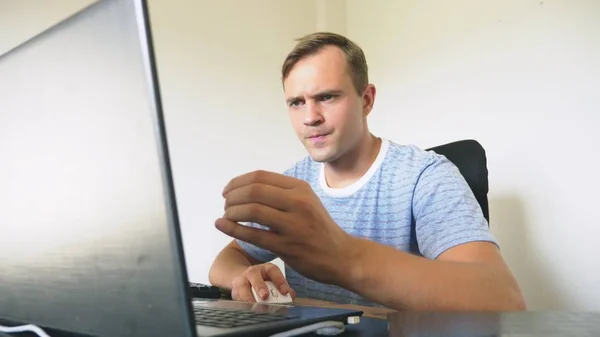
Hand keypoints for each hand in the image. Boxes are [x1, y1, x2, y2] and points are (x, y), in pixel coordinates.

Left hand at [215, 170, 356, 285]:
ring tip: (226, 215)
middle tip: (226, 204)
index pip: (260, 177)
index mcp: (300, 188)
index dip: (238, 182)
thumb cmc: (319, 229)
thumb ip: (282, 193)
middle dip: (232, 196)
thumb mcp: (307, 201)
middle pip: (254, 191)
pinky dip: (233, 229)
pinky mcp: (287, 246)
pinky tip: (222, 225)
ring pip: (252, 210)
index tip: (228, 190)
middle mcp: (298, 202)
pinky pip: (253, 235)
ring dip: (232, 211)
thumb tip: (249, 187)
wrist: (341, 256)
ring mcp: (293, 225)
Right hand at [231, 262, 295, 301]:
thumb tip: (291, 295)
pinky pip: (237, 298)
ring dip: (248, 297)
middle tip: (265, 296)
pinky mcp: (235, 291)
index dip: (279, 280)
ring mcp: (241, 281)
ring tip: (254, 306)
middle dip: (259, 286)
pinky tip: (248, 309)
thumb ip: (283, 287)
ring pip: (242, 288)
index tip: (285, 292)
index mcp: (265, 268)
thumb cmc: (263, 280)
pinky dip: (242, 304)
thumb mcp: (274, 280)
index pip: (273, 270)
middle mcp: (252, 272)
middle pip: (254, 275)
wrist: (244, 277)